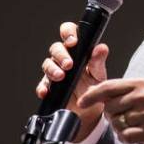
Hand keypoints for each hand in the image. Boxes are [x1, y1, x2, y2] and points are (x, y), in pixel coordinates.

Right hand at [35, 21, 110, 141]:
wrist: (90, 110)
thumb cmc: (94, 87)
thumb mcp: (99, 75)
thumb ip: (98, 62)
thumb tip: (101, 48)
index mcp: (77, 51)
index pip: (69, 34)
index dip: (68, 33)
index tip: (73, 41)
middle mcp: (64, 59)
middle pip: (55, 49)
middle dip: (61, 55)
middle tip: (69, 64)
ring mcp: (55, 72)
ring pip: (47, 64)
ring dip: (52, 69)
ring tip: (60, 76)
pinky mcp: (50, 88)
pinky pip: (42, 85)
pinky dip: (42, 87)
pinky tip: (46, 91)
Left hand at [78, 79, 143, 143]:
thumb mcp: (142, 95)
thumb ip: (119, 93)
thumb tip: (92, 92)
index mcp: (139, 84)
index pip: (108, 87)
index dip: (92, 95)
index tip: (81, 102)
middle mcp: (143, 96)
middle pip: (109, 107)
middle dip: (112, 116)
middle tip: (125, 118)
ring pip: (116, 123)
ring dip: (120, 129)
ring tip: (134, 126)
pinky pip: (124, 136)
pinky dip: (126, 138)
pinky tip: (136, 135)